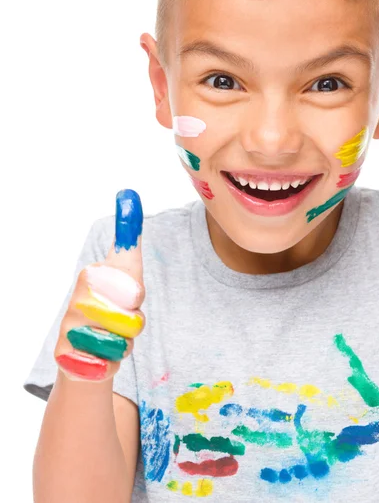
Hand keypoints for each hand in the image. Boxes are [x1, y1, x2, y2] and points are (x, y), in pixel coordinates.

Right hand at [54, 190, 144, 380]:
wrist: (87, 354)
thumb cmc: (112, 308)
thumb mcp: (124, 271)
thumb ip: (128, 242)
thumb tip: (128, 193)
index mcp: (91, 275)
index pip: (123, 273)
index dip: (134, 288)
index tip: (135, 293)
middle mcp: (76, 298)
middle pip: (133, 309)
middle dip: (135, 318)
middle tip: (123, 318)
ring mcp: (70, 328)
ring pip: (125, 336)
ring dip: (127, 340)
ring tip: (113, 337)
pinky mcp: (68, 357)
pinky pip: (111, 359)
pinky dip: (114, 360)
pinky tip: (102, 355)